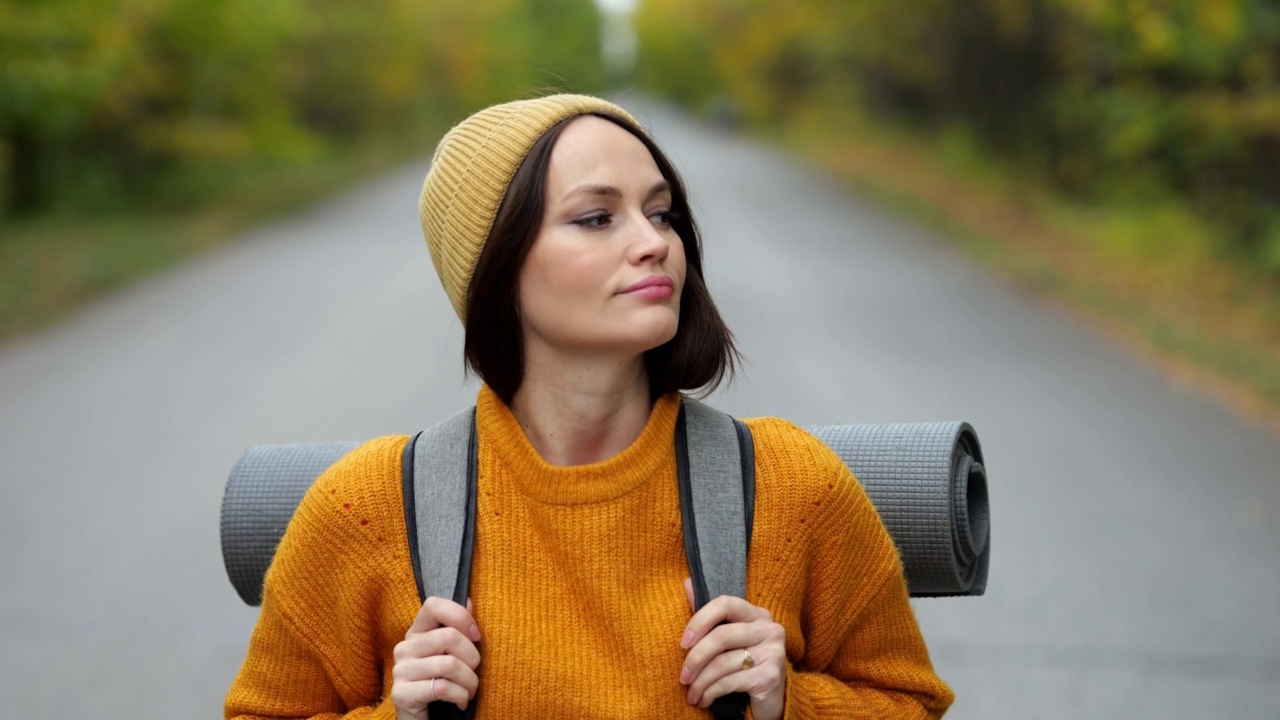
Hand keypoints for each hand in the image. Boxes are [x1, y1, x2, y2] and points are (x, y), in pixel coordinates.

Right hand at [391, 597, 482, 718]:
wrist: (424, 719)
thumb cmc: (442, 682)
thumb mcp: (450, 654)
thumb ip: (457, 628)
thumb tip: (468, 600)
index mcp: (416, 632)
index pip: (433, 605)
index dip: (460, 616)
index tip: (476, 635)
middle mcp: (404, 648)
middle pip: (450, 636)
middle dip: (472, 658)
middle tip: (473, 673)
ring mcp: (400, 670)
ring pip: (450, 664)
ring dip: (470, 682)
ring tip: (469, 690)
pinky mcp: (402, 694)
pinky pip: (444, 688)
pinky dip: (461, 696)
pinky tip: (460, 701)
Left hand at [679, 578, 786, 719]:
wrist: (773, 700)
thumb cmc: (745, 666)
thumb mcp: (727, 640)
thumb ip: (709, 614)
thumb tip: (687, 583)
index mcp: (757, 614)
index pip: (724, 603)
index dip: (700, 620)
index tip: (683, 642)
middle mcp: (770, 629)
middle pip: (721, 636)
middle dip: (695, 658)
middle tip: (683, 676)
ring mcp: (773, 652)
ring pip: (722, 663)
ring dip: (700, 682)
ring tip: (691, 693)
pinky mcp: (771, 677)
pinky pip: (729, 682)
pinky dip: (710, 693)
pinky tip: (703, 700)